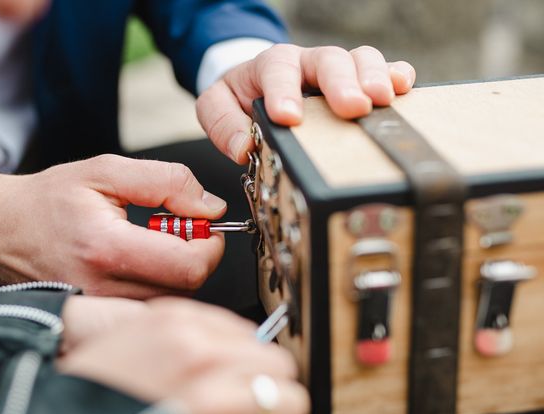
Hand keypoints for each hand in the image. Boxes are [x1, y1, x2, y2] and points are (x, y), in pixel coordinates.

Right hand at [0, 155, 226, 297]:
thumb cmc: (47, 201)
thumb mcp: (106, 172)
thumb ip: (166, 182)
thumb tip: (211, 206)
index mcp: (108, 248)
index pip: (189, 267)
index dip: (211, 246)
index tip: (205, 226)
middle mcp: (105, 288)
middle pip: (187, 287)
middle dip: (196, 256)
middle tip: (178, 230)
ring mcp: (102, 309)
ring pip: (171, 299)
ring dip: (176, 270)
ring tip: (151, 243)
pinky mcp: (101, 317)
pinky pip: (149, 306)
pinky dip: (158, 284)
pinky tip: (139, 263)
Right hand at [58, 297, 309, 413]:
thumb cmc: (84, 391)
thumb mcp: (133, 338)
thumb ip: (188, 335)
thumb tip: (238, 348)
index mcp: (180, 324)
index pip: (254, 332)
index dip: (248, 358)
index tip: (241, 371)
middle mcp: (200, 356)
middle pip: (279, 366)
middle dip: (265, 386)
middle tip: (241, 403)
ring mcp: (209, 403)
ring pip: (284, 406)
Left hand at [197, 44, 415, 163]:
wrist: (255, 81)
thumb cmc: (240, 95)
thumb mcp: (217, 105)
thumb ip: (222, 123)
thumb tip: (243, 148)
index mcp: (271, 65)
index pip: (277, 71)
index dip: (284, 92)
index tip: (289, 118)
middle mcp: (307, 63)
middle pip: (329, 60)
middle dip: (342, 83)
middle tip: (353, 107)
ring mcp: (335, 70)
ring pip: (359, 59)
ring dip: (374, 78)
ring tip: (382, 100)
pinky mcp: (357, 80)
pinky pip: (382, 69)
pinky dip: (396, 76)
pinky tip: (403, 89)